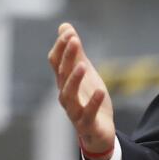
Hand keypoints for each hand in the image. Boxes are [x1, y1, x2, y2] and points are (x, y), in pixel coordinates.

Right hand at [48, 23, 114, 159]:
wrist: (98, 132)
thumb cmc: (88, 100)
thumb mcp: (85, 73)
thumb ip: (76, 52)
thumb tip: (65, 27)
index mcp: (65, 82)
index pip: (57, 63)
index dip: (61, 48)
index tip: (68, 32)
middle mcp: (66, 95)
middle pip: (62, 75)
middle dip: (68, 57)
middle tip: (74, 40)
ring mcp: (75, 111)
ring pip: (69, 95)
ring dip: (75, 80)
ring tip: (83, 66)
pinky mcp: (87, 124)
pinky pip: (88, 114)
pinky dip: (93, 103)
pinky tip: (101, 91)